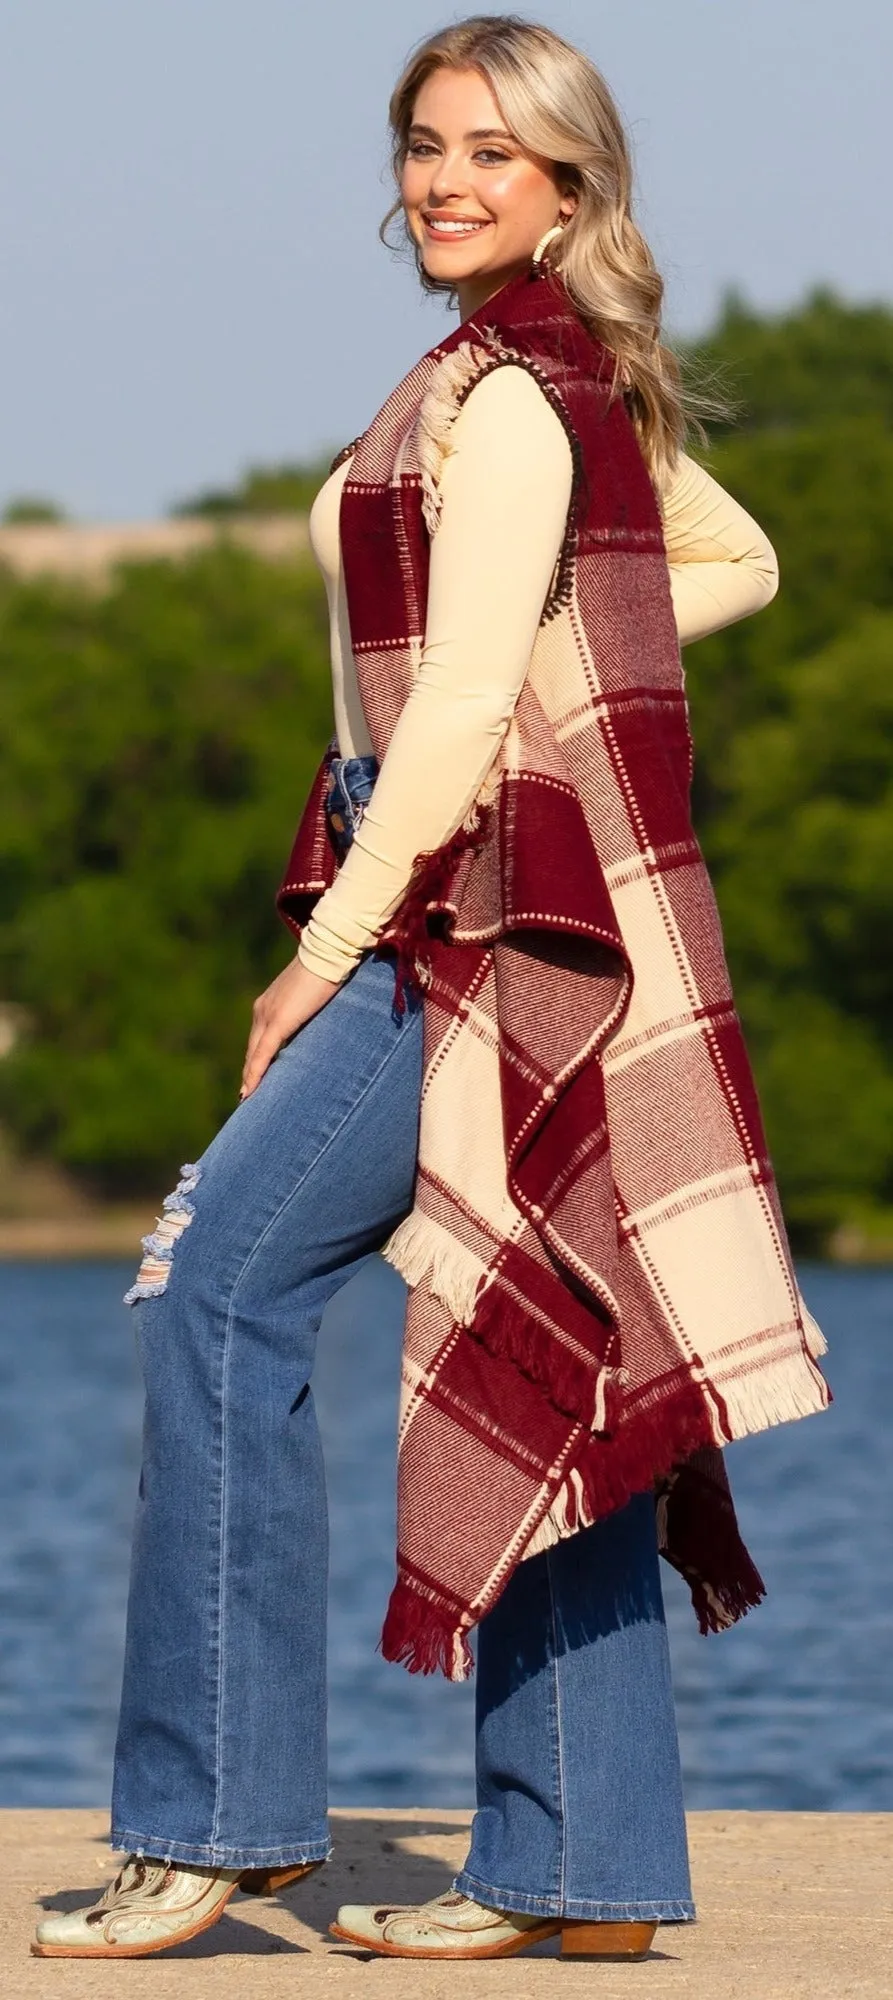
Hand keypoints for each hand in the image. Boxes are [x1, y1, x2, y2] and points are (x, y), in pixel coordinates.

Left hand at [240, 954, 340, 1098]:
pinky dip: (255, 1074)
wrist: (326, 954)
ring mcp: (267, 1016)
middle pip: (252, 1050)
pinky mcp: (278, 1022)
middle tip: (247, 1096)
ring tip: (248, 1098)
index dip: (255, 1060)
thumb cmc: (325, 972)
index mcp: (268, 1004)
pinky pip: (263, 1055)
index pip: (258, 1039)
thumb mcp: (312, 997)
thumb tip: (314, 1025)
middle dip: (250, 1072)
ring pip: (254, 1055)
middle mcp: (261, 1010)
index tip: (252, 1078)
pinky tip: (250, 1091)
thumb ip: (307, 1013)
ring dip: (251, 1077)